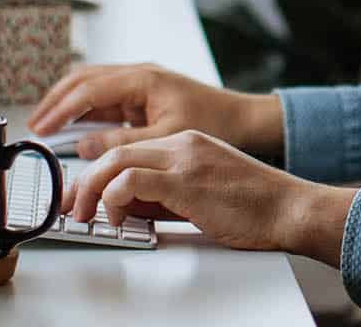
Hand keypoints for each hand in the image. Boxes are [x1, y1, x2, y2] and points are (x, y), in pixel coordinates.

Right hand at [27, 62, 283, 158]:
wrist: (243, 120)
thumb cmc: (214, 123)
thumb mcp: (166, 137)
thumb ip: (124, 142)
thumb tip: (85, 145)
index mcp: (143, 78)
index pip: (89, 89)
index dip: (61, 109)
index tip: (41, 127)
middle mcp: (138, 74)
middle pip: (83, 79)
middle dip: (56, 100)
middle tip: (34, 124)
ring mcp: (139, 82)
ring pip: (91, 85)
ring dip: (67, 102)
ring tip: (46, 124)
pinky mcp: (142, 94)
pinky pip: (105, 97)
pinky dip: (84, 109)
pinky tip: (73, 125)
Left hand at [61, 129, 353, 265]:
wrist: (289, 207)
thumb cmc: (253, 206)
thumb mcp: (200, 194)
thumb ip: (164, 194)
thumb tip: (128, 207)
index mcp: (186, 142)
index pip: (127, 147)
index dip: (96, 172)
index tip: (80, 195)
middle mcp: (182, 143)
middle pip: (114, 151)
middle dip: (83, 181)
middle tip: (71, 208)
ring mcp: (184, 158)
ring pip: (116, 161)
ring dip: (91, 190)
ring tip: (87, 216)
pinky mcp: (186, 180)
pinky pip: (132, 180)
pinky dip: (113, 198)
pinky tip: (116, 217)